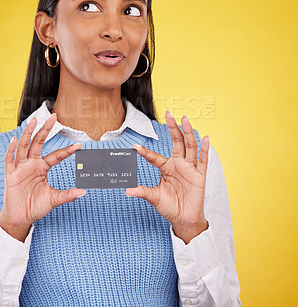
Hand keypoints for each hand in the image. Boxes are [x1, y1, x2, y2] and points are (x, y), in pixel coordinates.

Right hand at [0, 113, 84, 240]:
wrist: (20, 218)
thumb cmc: (34, 206)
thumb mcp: (54, 199)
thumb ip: (67, 195)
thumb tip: (83, 192)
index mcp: (42, 167)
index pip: (56, 155)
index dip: (67, 150)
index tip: (79, 145)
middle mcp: (31, 164)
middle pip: (38, 143)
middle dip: (45, 130)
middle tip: (53, 117)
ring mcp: (20, 167)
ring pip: (24, 146)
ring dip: (28, 133)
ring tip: (34, 121)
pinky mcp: (10, 174)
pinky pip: (10, 159)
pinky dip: (11, 149)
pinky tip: (15, 140)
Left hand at [125, 111, 209, 243]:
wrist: (184, 219)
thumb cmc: (170, 206)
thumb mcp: (154, 197)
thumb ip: (143, 192)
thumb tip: (127, 191)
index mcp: (166, 168)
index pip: (155, 156)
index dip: (145, 152)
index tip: (134, 147)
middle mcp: (178, 165)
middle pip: (176, 142)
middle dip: (172, 128)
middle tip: (168, 114)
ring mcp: (189, 169)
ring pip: (189, 146)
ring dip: (187, 132)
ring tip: (185, 119)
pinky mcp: (200, 175)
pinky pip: (203, 160)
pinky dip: (204, 149)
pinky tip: (206, 138)